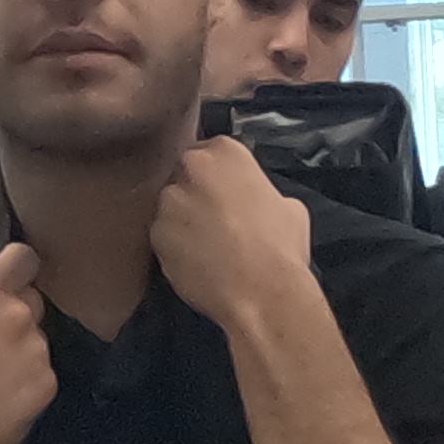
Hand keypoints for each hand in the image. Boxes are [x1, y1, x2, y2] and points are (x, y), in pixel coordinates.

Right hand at [0, 240, 58, 443]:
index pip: (22, 257)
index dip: (16, 266)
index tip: (9, 278)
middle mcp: (19, 315)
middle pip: (32, 300)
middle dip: (16, 313)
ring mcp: (38, 350)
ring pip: (37, 340)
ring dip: (21, 350)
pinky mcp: (47, 384)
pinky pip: (41, 374)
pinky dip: (27, 382)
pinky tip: (1, 398)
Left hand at [152, 135, 319, 330]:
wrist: (262, 291)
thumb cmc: (280, 248)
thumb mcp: (287, 206)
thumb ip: (262, 192)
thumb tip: (259, 202)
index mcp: (225, 152)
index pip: (210, 153)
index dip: (217, 179)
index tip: (225, 195)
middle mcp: (192, 168)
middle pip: (184, 177)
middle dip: (196, 196)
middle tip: (216, 222)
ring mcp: (169, 201)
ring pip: (170, 208)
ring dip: (183, 223)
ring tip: (207, 248)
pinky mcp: (156, 234)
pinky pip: (163, 239)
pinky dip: (175, 250)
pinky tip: (197, 264)